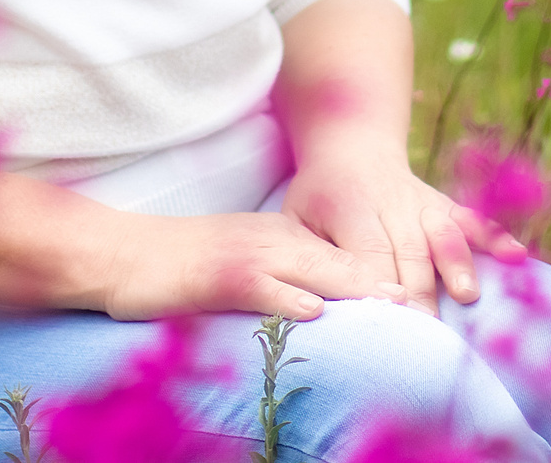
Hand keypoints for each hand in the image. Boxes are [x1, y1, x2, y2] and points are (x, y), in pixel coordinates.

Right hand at [91, 209, 405, 320]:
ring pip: (311, 270)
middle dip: (384, 282)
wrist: (121, 254)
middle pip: (340, 260)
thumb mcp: (238, 266)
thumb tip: (322, 309)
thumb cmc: (177, 267)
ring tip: (394, 306)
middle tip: (428, 305)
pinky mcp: (220, 276)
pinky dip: (288, 299)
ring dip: (353, 288)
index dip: (384, 274)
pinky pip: (261, 286)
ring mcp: (248, 256)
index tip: (425, 294)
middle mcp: (273, 241)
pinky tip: (314, 312)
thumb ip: (281, 280)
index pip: (342, 255)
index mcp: (280, 238)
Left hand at [283, 145, 526, 314]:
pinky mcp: (443, 202)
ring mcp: (421, 201)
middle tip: (427, 335)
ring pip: (442, 232)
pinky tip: (517, 257)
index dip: (380, 288)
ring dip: (455, 262)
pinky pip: (472, 219)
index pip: (368, 254)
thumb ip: (312, 257)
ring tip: (466, 294)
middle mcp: (390, 202)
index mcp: (350, 208)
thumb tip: (322, 302)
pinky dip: (494, 237)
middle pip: (408, 252)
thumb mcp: (297, 219)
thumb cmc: (319, 197)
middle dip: (419, 292)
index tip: (389, 323)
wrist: (351, 146)